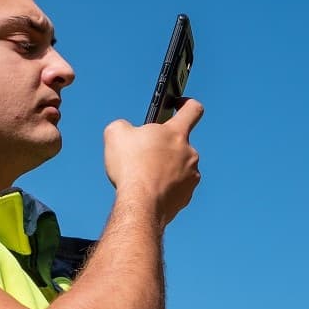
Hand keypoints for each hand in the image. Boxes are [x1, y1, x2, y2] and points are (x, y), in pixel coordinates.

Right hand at [104, 99, 202, 223]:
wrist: (141, 205)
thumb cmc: (131, 167)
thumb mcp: (116, 133)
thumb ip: (124, 125)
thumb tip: (127, 130)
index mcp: (176, 134)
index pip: (192, 109)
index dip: (186, 103)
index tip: (178, 105)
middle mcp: (190, 153)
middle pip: (178, 143)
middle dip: (163, 146)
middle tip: (144, 155)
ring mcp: (191, 176)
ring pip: (178, 167)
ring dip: (165, 168)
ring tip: (144, 176)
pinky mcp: (187, 196)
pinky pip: (176, 187)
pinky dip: (165, 187)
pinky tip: (149, 191)